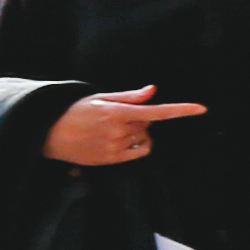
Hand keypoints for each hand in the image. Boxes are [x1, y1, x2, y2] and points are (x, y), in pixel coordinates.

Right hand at [41, 84, 206, 168]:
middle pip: (148, 124)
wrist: (48, 134)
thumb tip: (153, 90)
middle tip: (118, 116)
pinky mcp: (112, 159)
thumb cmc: (73, 112)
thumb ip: (129, 96)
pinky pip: (140, 151)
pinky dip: (138, 145)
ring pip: (144, 138)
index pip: (155, 111)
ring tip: (113, 129)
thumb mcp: (99, 98)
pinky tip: (120, 140)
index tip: (201, 109)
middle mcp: (118, 130)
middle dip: (140, 119)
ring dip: (137, 132)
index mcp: (115, 112)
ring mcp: (115, 146)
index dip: (180, 110)